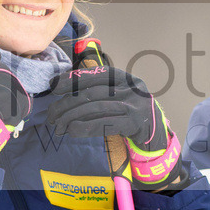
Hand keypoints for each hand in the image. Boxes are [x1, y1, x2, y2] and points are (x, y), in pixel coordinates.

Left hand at [47, 65, 186, 190]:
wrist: (157, 135)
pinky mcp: (134, 124)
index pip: (97, 74)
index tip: (54, 87)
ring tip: (58, 126)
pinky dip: (85, 128)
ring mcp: (134, 106)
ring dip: (72, 118)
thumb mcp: (121, 96)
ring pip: (95, 109)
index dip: (74, 79)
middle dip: (67, 105)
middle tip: (52, 115)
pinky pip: (104, 124)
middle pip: (92, 94)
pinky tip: (73, 131)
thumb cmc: (132, 114)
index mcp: (127, 79)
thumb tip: (65, 91)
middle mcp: (132, 89)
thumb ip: (101, 91)